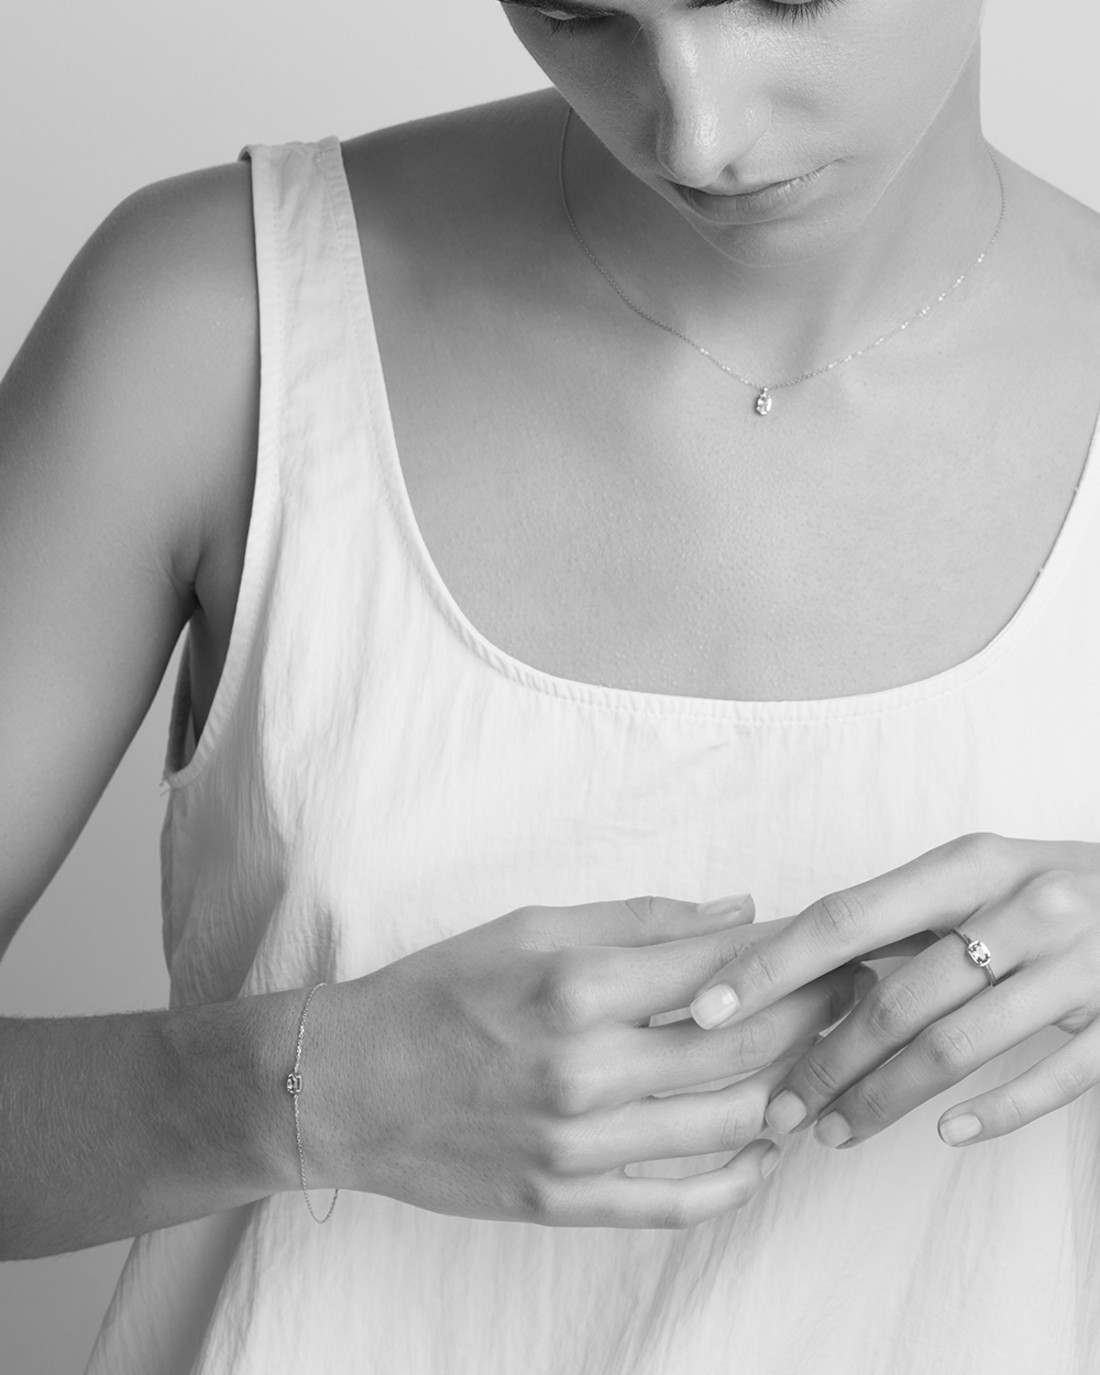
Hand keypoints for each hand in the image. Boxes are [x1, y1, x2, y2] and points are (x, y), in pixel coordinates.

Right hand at [324, 894, 860, 1228]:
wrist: (345, 1085)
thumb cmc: (436, 991)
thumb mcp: (528, 926)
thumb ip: (639, 919)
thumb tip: (738, 908)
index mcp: (577, 987)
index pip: (723, 966)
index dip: (794, 952)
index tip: (838, 941)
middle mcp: (585, 1071)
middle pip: (745, 1046)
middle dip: (816, 1014)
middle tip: (854, 994)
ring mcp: (576, 1148)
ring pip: (728, 1125)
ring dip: (789, 1090)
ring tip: (817, 1062)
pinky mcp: (564, 1203)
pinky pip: (678, 1204)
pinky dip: (738, 1179)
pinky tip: (766, 1149)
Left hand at [688, 834, 1099, 1150]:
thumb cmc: (1045, 885)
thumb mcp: (976, 873)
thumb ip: (896, 913)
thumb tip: (780, 956)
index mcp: (970, 864)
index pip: (846, 918)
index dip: (771, 967)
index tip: (707, 1009)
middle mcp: (1024, 908)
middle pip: (896, 997)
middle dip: (822, 1060)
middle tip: (774, 1107)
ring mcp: (1079, 967)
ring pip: (957, 1048)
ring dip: (882, 1099)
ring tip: (832, 1132)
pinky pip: (1051, 1081)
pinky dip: (992, 1112)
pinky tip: (941, 1133)